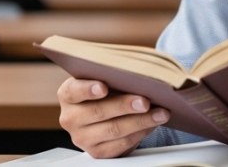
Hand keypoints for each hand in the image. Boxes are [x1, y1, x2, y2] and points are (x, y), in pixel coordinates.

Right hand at [56, 77, 170, 157]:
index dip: (88, 89)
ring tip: (160, 113)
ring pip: (114, 130)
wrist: (104, 115)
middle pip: (98, 112)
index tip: (103, 87)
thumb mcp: (102, 79)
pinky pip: (121, 144)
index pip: (74, 91)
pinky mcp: (97, 152)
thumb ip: (113, 76)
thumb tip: (138, 74)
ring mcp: (82, 138)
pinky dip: (140, 133)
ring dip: (140, 121)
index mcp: (67, 95)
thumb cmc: (106, 91)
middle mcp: (70, 118)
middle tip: (145, 101)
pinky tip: (152, 124)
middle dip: (124, 106)